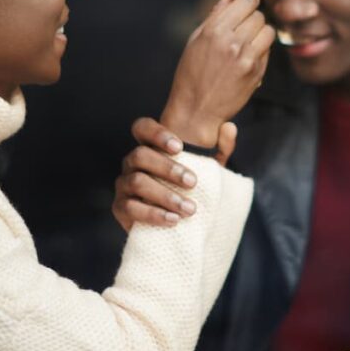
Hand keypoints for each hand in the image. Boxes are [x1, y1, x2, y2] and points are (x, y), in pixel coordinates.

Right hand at [112, 118, 238, 230]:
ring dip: (165, 195)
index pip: (142, 128)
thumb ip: (220, 148)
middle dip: (167, 168)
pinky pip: (131, 208)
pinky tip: (173, 220)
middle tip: (193, 182)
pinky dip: (153, 214)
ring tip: (188, 208)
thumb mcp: (209, 169)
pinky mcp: (120, 207)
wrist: (178, 223)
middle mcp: (132, 162)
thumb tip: (229, 128)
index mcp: (150, 147)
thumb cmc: (191, 189)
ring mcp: (124, 184)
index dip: (156, 133)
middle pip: (140, 155)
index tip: (180, 147)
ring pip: (137, 182)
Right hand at [161, 0, 274, 146]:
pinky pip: (268, 49)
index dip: (248, 0)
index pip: (247, 0)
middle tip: (240, 29)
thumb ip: (219, 10)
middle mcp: (232, 42)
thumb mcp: (197, 38)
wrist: (196, 110)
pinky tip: (245, 58)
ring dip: (259, 33)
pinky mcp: (257, 72)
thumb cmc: (192, 71)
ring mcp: (246, 58)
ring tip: (245, 42)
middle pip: (258, 14)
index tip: (244, 6)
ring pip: (268, 30)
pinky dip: (260, 50)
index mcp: (214, 30)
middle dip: (251, 18)